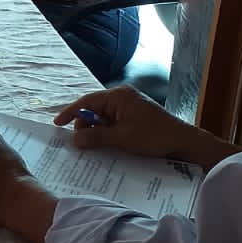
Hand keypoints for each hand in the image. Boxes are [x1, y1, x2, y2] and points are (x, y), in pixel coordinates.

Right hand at [53, 85, 237, 167]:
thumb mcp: (121, 138)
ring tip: (93, 146)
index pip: (87, 101)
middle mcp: (123, 97)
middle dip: (85, 125)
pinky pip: (115, 122)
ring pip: (104, 117)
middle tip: (80, 143)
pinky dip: (108, 132)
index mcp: (118, 96)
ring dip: (97, 131)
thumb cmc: (154, 136)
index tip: (58, 124)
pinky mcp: (136, 116)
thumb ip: (96, 137)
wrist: (183, 142)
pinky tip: (107, 145)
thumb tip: (74, 139)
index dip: (71, 112)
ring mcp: (130, 106)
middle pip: (95, 109)